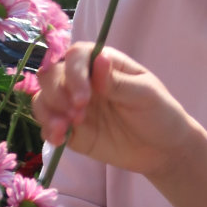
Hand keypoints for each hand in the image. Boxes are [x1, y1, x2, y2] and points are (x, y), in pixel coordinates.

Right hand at [34, 44, 193, 178]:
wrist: (162, 150)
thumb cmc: (159, 114)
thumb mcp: (145, 95)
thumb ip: (117, 81)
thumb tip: (97, 59)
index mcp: (103, 65)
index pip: (76, 56)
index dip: (73, 73)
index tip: (83, 98)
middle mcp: (83, 81)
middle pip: (51, 75)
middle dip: (57, 93)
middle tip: (78, 114)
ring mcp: (74, 106)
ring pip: (43, 98)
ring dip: (48, 112)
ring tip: (65, 129)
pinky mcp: (71, 130)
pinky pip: (47, 125)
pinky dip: (47, 130)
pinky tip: (59, 140)